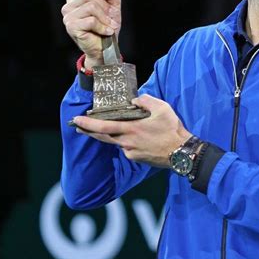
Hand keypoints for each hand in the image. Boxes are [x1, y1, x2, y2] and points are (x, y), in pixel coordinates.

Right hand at [61, 0, 121, 66]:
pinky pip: (91, 20)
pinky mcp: (72, 27)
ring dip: (105, 18)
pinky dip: (102, 27)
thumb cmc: (107, 25)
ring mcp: (68, 16)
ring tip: (108, 25)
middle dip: (105, 6)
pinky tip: (105, 31)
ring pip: (91, 6)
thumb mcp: (113, 3)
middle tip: (109, 18)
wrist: (107, 47)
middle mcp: (69, 6)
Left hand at [71, 94, 192, 166]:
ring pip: (117, 141)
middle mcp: (127, 142)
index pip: (104, 126)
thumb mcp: (162, 108)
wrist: (182, 153)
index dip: (88, 123)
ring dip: (112, 134)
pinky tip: (135, 137)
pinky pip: (126, 147)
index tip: (76, 120)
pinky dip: (126, 140)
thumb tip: (135, 101)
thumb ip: (146, 100)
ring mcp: (130, 152)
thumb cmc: (172, 130)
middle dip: (89, 130)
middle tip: (78, 126)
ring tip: (111, 127)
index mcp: (131, 129)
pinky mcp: (136, 158)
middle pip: (103, 136)